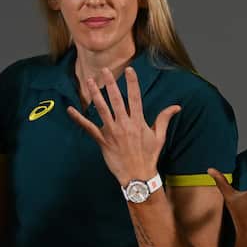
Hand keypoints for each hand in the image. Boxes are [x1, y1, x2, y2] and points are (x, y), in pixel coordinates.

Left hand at [67, 66, 178, 184]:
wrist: (138, 176)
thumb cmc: (149, 156)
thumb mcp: (159, 137)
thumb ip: (164, 119)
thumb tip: (176, 107)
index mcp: (138, 122)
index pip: (135, 97)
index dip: (132, 83)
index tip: (129, 70)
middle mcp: (124, 124)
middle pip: (116, 99)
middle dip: (110, 83)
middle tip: (104, 70)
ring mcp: (112, 132)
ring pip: (102, 109)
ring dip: (95, 94)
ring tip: (89, 81)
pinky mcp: (102, 141)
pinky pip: (88, 128)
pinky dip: (78, 119)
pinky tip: (70, 110)